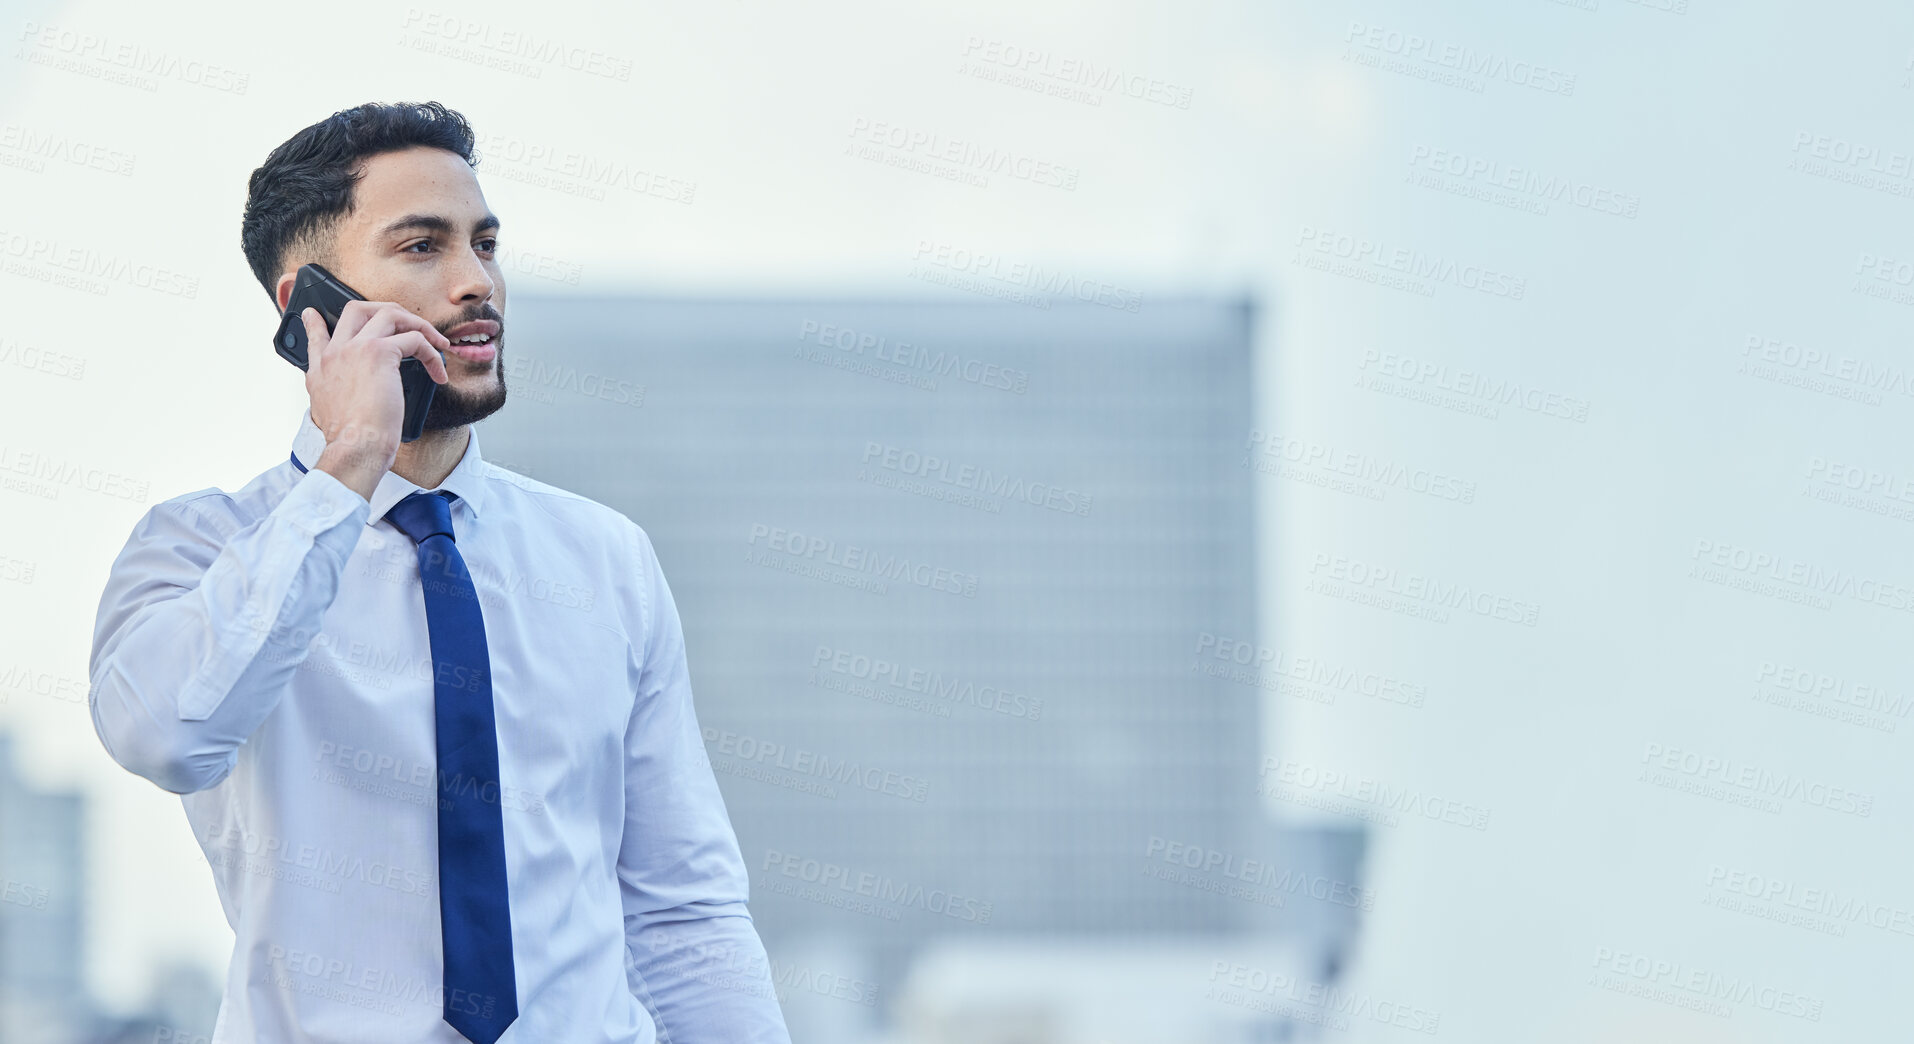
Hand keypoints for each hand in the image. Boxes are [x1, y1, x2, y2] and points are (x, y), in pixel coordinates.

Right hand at [305, 301, 450, 500]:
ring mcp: (356, 348)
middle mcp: (335, 352)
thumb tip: (346, 394)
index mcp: (321, 368)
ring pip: (389, 314)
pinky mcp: (380, 353)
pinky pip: (414, 339)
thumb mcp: (326, 413)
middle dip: (389, 311)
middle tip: (411, 326)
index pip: (315, 334)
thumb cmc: (350, 439)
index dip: (315, 321)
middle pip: (357, 309)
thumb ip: (332, 393)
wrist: (355, 447)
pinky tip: (439, 371)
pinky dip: (433, 352)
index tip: (314, 313)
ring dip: (418, 325)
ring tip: (436, 343)